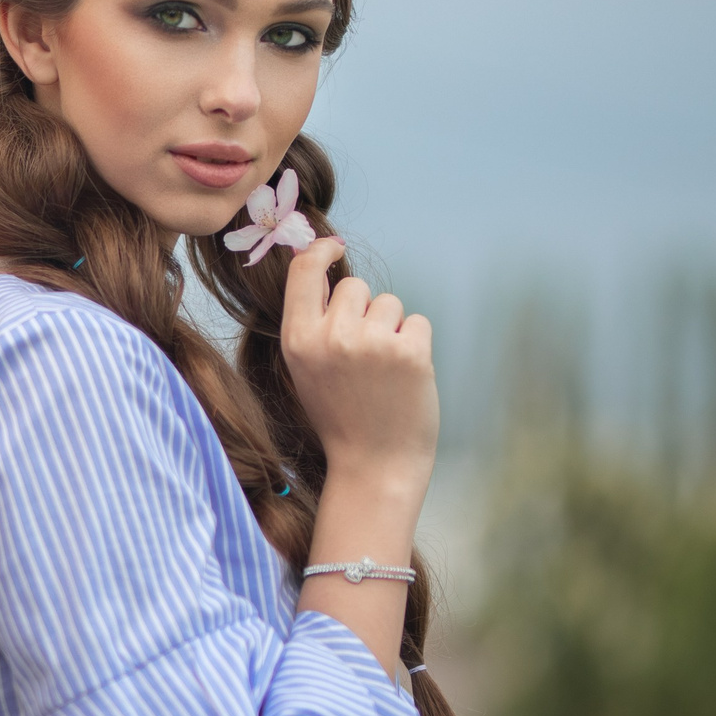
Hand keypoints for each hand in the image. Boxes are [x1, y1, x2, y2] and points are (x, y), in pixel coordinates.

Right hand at [280, 235, 437, 490]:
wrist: (373, 466)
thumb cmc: (340, 416)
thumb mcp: (306, 370)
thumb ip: (311, 322)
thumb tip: (320, 266)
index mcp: (298, 341)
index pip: (305, 272)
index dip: (321, 251)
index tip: (334, 248)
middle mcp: (331, 338)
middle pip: (355, 286)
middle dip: (364, 310)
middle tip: (362, 354)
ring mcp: (371, 344)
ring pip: (389, 303)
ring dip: (391, 328)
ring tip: (383, 370)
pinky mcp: (410, 352)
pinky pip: (417, 322)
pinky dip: (415, 344)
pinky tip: (404, 376)